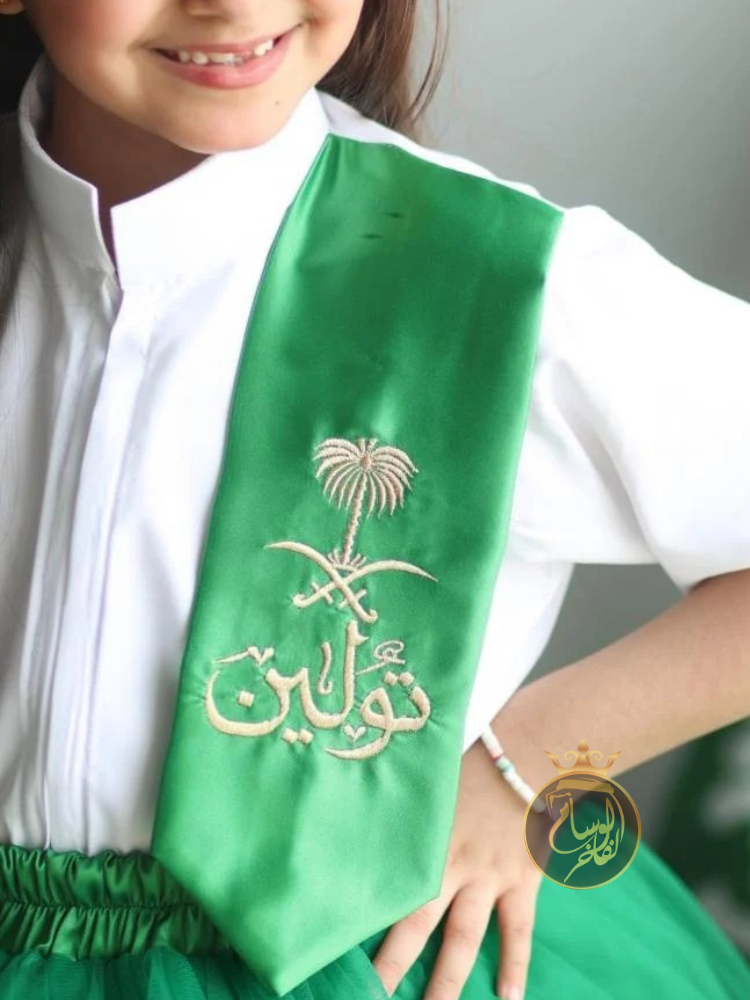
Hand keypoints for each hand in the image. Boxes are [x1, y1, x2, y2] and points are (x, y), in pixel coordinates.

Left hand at [370, 736, 550, 999]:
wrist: (524, 755)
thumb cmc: (470, 766)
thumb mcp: (426, 789)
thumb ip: (403, 816)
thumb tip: (357, 823)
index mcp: (421, 843)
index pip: (385, 890)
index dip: (361, 921)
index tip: (333, 949)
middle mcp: (451, 866)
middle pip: (416, 925)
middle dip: (393, 965)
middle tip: (374, 997)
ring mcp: (487, 878)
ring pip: (463, 938)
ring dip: (447, 980)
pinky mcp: (521, 882)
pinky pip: (518, 930)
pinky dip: (514, 965)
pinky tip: (509, 998)